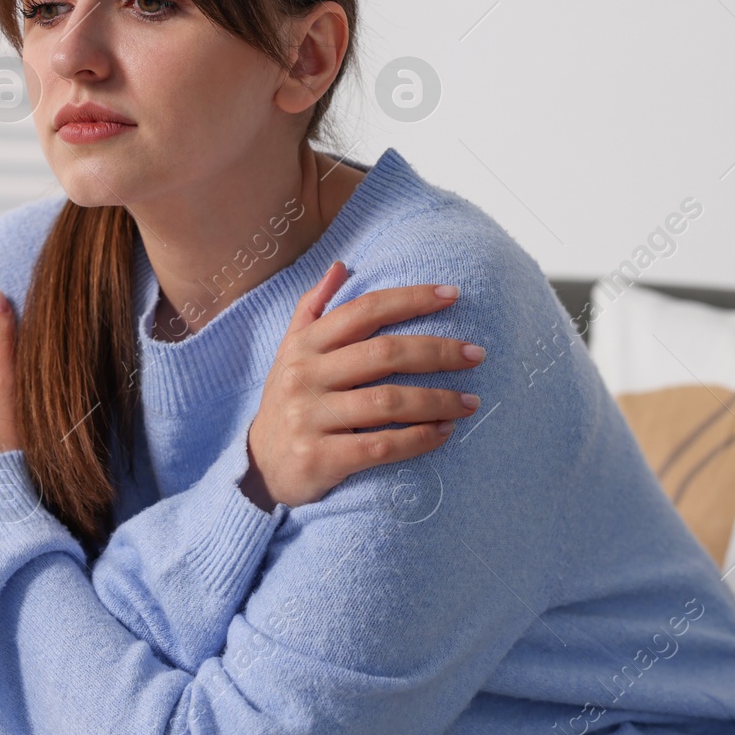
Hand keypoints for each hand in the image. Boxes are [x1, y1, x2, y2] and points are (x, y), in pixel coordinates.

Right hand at [241, 262, 484, 511]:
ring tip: (470, 401)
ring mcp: (310, 418)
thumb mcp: (290, 353)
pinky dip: (419, 439)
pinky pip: (381, 446)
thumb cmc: (287, 403)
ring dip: (438, 400)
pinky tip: (444, 433)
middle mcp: (305, 376)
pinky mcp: (319, 458)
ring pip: (389, 401)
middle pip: (384, 353)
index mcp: (304, 345)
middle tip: (476, 354)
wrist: (258, 467)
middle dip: (438, 352)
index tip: (453, 295)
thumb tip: (340, 267)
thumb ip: (312, 309)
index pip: (364, 311)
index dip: (410, 299)